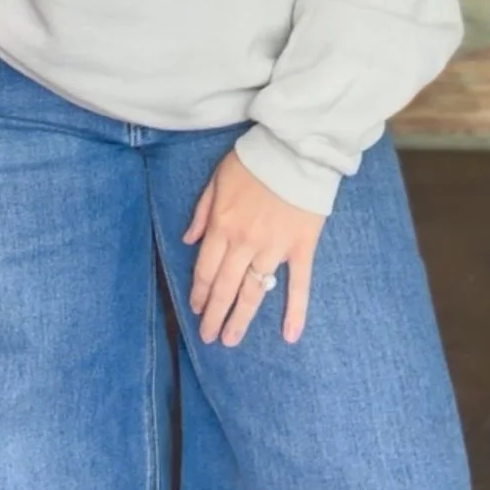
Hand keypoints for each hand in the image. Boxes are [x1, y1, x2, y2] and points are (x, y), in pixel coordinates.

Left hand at [184, 148, 324, 347]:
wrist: (295, 149)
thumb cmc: (254, 161)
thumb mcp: (217, 179)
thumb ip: (201, 212)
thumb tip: (188, 241)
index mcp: (222, 226)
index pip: (205, 270)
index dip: (198, 293)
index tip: (196, 310)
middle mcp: (245, 243)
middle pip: (225, 288)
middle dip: (214, 315)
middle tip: (208, 337)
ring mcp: (274, 248)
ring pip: (254, 292)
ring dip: (241, 319)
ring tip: (231, 340)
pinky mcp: (301, 248)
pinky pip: (298, 285)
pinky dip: (295, 311)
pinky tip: (290, 336)